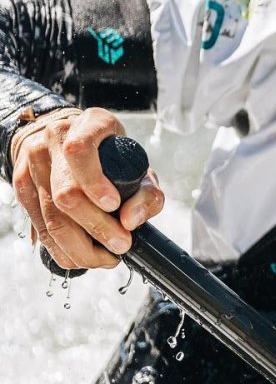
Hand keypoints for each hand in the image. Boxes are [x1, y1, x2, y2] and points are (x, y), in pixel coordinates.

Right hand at [9, 107, 163, 269]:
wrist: (66, 136)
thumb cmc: (111, 154)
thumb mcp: (138, 163)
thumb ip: (147, 192)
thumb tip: (131, 222)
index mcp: (90, 124)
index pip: (80, 150)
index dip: (94, 181)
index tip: (114, 204)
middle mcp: (55, 140)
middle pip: (66, 194)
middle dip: (97, 227)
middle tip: (122, 245)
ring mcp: (33, 163)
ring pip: (51, 216)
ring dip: (81, 247)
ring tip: (107, 258)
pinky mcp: (21, 185)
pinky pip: (40, 226)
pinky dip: (63, 249)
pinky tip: (84, 258)